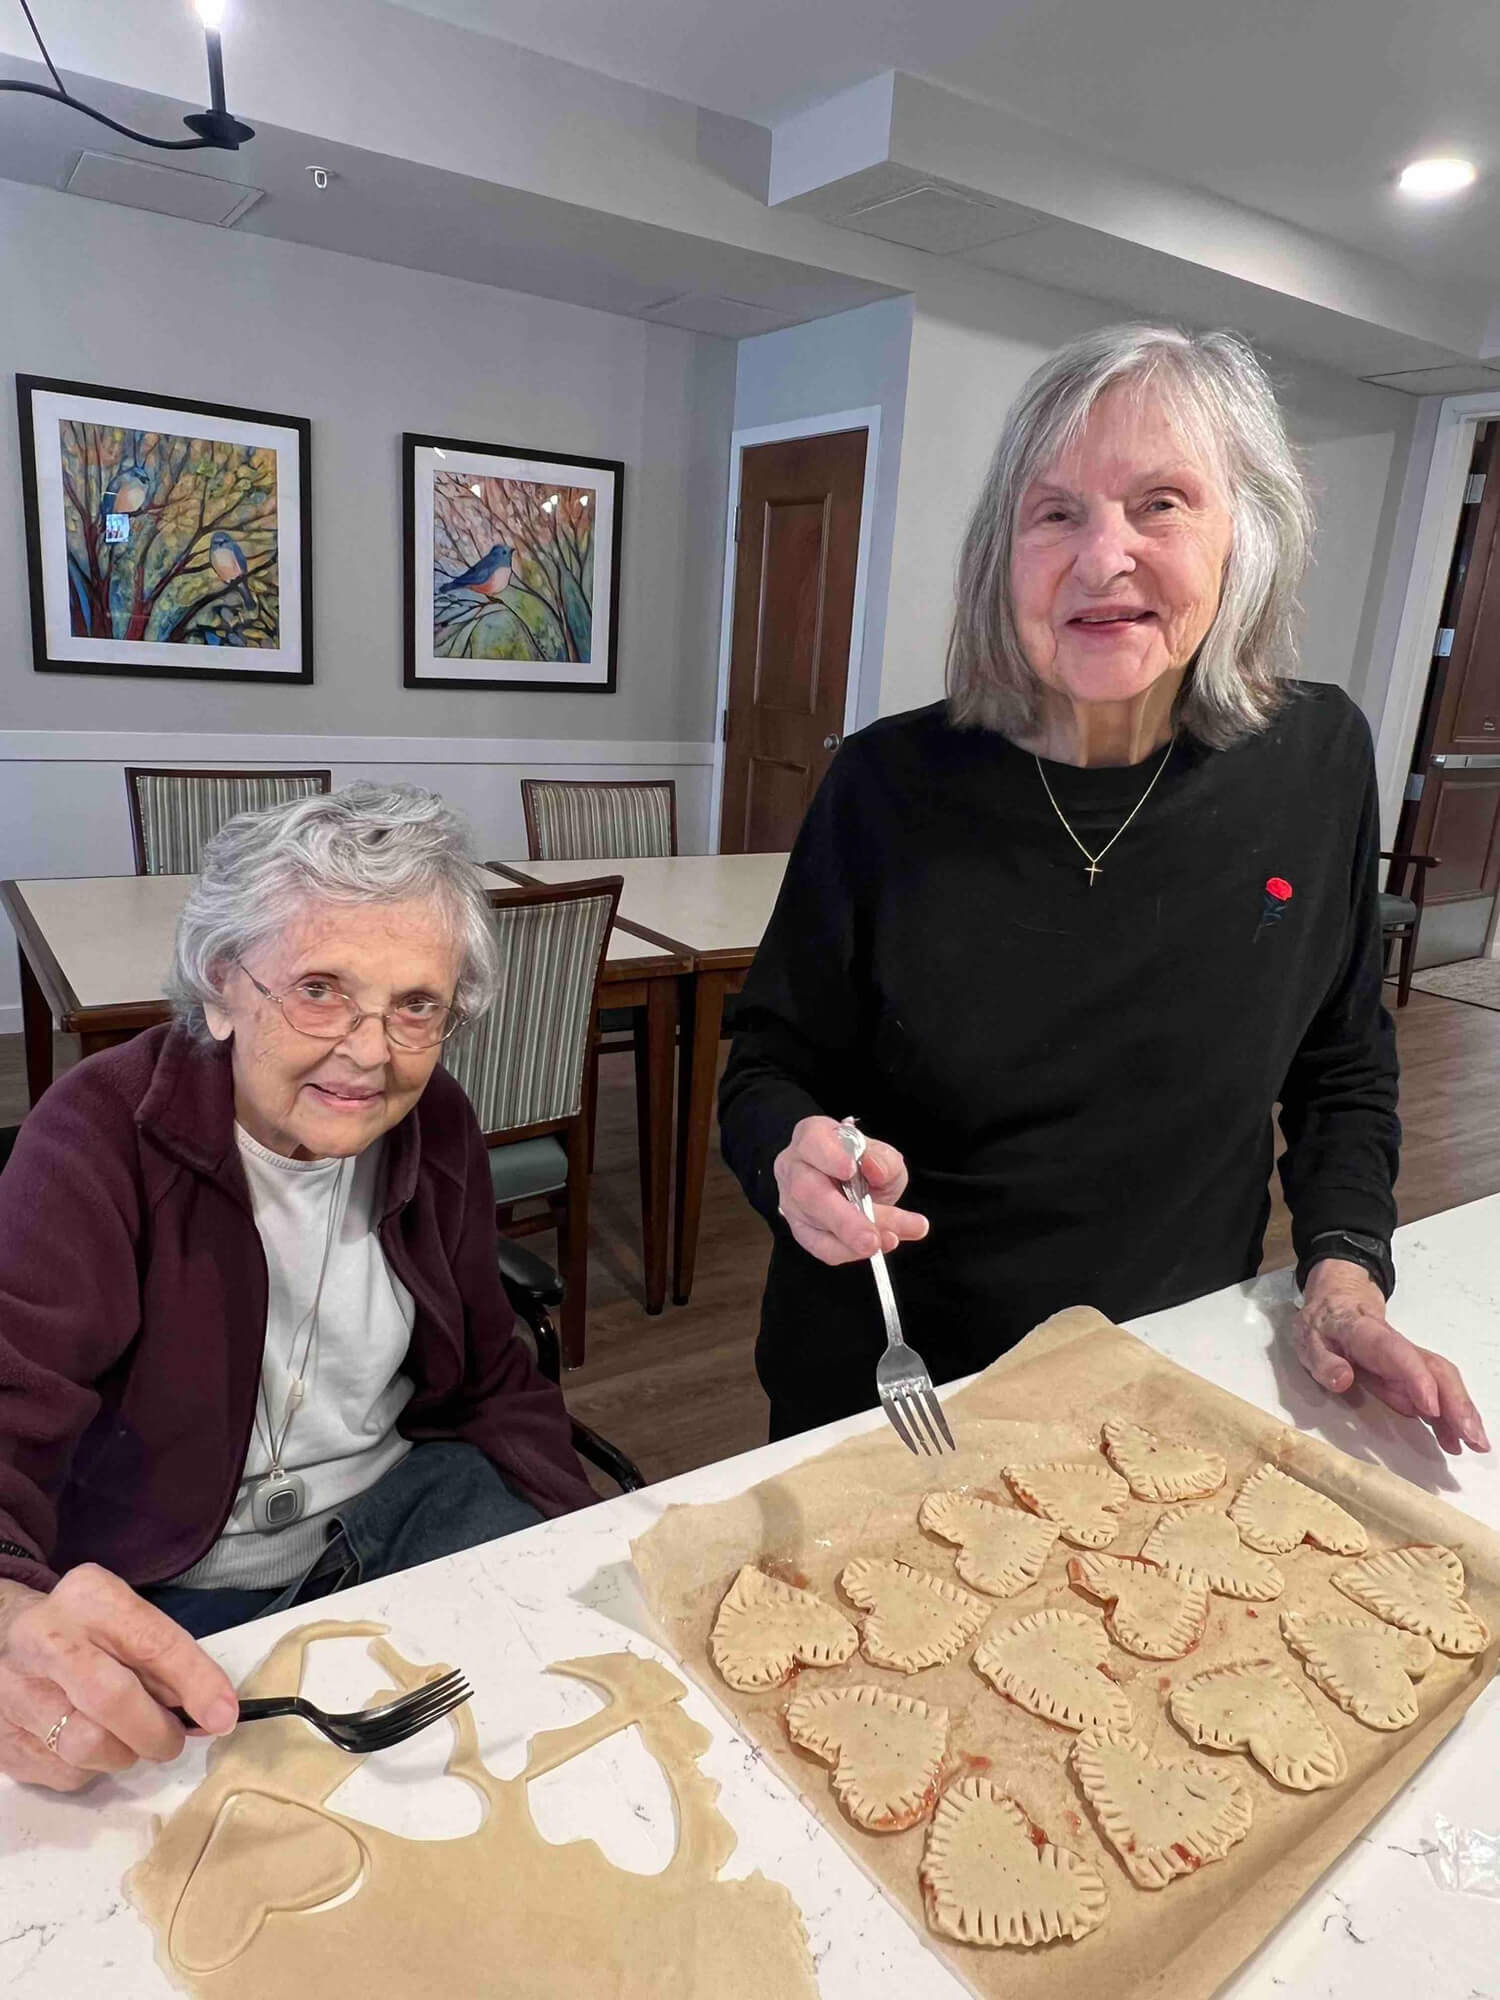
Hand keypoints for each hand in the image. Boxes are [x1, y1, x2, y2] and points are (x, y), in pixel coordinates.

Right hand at [0, 1564, 238, 1792]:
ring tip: (127, 1738)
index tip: (223, 1716)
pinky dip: (91, 1769)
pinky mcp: (3, 1738)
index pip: (152, 1642)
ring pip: (86, 1747)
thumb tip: (212, 1711)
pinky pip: (64, 1773)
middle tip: (172, 1740)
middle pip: (112, 1699)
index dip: (195, 1683)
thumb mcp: (122, 1617)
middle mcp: (45, 1640)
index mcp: (89, 1599)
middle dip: (156, 1731)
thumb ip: (163, 1657)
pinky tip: (89, 1742)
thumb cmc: (80, 1628)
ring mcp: (15, 1692)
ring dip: (124, 1754)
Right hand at [773, 1116, 928, 1267]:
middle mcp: (795, 1167)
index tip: (850, 1170)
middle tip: (873, 1237)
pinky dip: (849, 1252)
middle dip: (844, 1219)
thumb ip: (883, 1159)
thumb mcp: (882, 1154)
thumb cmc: (863, 1163)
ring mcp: (792, 1201)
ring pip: (815, 1224)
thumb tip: (875, 1169)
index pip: (813, 1142)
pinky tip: (877, 1248)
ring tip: (890, 1239)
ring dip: (855, 1239)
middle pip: (808, 1191)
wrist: (853, 1182)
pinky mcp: (800, 1229)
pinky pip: (820, 1246)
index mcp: (812, 1136)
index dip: (830, 1156)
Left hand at [1295, 1260, 1489, 1454]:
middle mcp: (1396, 1346)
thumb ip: (1323, 1362)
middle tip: (1470, 1436)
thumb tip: (1342, 1379)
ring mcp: (1407, 1360)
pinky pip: (1434, 1393)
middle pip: (1433, 1368)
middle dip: (1455, 1402)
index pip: (1396, 1352)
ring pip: (1442, 1380)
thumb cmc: (1322, 1325)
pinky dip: (1447, 1417)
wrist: (1336, 1302)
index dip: (1416, 1378)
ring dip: (1461, 1411)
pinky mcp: (1410, 1375)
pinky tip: (1455, 1440)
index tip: (1431, 1407)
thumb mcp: (1308, 1341)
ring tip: (1475, 1444)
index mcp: (1366, 1334)